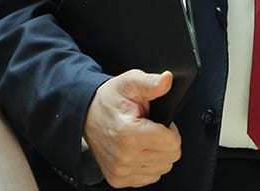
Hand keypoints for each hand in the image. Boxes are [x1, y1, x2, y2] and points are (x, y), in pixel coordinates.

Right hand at [83, 70, 181, 187]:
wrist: (86, 114)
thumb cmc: (109, 100)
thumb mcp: (130, 82)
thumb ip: (151, 83)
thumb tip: (167, 80)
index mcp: (129, 134)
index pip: (173, 143)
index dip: (170, 128)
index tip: (157, 121)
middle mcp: (124, 157)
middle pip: (170, 157)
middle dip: (166, 141)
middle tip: (150, 127)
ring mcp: (121, 171)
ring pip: (163, 168)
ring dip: (158, 153)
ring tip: (143, 137)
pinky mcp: (119, 179)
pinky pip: (150, 176)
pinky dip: (149, 163)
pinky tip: (138, 149)